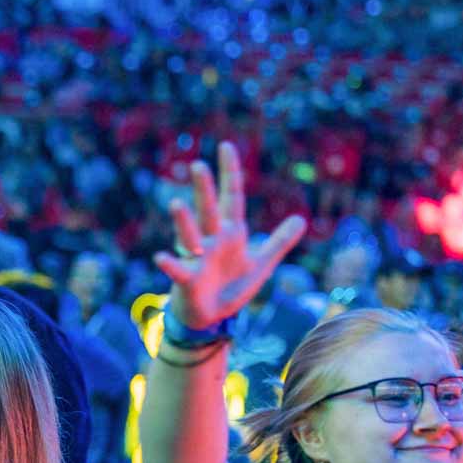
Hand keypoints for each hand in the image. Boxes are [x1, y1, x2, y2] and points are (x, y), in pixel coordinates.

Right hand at [151, 142, 307, 328]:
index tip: (226, 146)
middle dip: (204, 189)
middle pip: (208, 210)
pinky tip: (161, 257)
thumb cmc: (231, 286)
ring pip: (189, 235)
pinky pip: (177, 269)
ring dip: (183, 222)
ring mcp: (196, 258)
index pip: (231, 196)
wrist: (210, 316)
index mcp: (230, 232)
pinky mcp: (187, 279)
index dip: (230, 172)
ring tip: (176, 204)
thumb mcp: (261, 264)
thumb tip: (301, 219)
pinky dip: (169, 264)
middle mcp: (211, 239)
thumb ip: (279, 242)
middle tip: (198, 165)